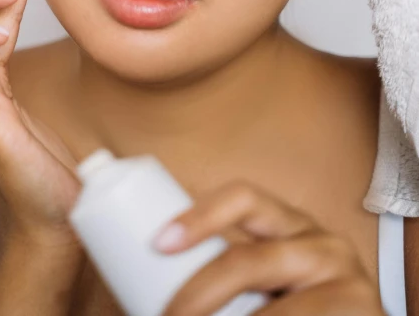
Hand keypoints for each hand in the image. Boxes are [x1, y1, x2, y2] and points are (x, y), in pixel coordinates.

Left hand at [152, 179, 384, 315]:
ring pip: (274, 311)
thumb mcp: (261, 286)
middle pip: (247, 261)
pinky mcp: (366, 313)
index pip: (243, 198)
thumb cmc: (292, 308)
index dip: (200, 215)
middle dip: (198, 295)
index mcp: (288, 225)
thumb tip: (137, 280)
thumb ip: (218, 277)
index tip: (159, 243)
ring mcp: (347, 280)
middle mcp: (320, 242)